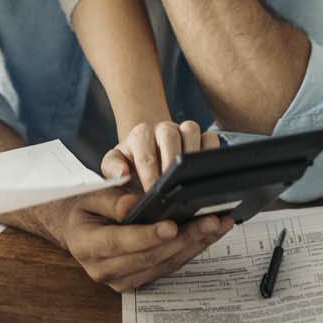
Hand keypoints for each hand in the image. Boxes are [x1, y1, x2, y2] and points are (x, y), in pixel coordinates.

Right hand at [44, 187, 232, 292]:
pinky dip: (190, 250)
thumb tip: (131, 205)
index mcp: (88, 246)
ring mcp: (121, 280)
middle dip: (183, 239)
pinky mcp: (137, 280)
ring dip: (195, 245)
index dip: (148, 235)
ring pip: (164, 265)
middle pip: (150, 257)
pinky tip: (208, 235)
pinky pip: (168, 267)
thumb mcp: (90, 196)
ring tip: (218, 225)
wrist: (76, 228)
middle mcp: (104, 270)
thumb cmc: (84, 208)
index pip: (121, 242)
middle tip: (210, 221)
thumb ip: (110, 199)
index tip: (172, 225)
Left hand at [103, 120, 220, 191]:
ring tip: (191, 180)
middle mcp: (163, 129)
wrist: (147, 149)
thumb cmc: (131, 162)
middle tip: (172, 188)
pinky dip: (211, 153)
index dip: (150, 176)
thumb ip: (111, 169)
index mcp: (141, 135)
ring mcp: (183, 130)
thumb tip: (122, 173)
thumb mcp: (113, 164)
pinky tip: (207, 173)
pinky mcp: (201, 136)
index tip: (152, 194)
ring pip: (192, 131)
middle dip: (171, 163)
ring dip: (192, 155)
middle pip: (170, 136)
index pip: (145, 154)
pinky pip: (211, 138)